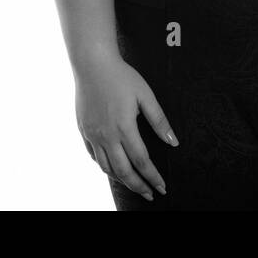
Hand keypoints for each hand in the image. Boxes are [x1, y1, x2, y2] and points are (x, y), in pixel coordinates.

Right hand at [74, 54, 177, 200]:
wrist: (92, 63)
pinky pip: (94, 156)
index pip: (142, 162)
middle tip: (150, 194)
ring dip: (122, 180)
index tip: (162, 187)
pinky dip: (105, 167)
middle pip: (123, 171)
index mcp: (124, 128)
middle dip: (139, 186)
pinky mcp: (84, 130)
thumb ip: (159, 121)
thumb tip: (173, 142)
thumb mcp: (145, 95)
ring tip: (134, 184)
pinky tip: (113, 168)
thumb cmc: (121, 76)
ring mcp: (93, 134)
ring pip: (107, 168)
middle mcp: (106, 136)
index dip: (153, 177)